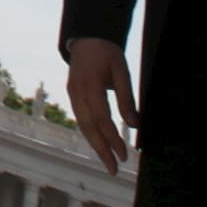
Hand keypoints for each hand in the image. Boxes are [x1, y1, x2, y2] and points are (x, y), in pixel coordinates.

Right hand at [64, 36, 138, 172]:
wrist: (87, 37)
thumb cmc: (107, 53)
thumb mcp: (122, 71)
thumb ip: (127, 98)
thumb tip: (134, 125)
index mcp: (91, 85)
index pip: (102, 119)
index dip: (113, 139)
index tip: (124, 155)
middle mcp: (77, 92)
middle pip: (88, 127)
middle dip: (101, 150)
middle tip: (114, 169)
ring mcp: (72, 94)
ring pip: (82, 125)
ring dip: (95, 145)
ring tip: (108, 161)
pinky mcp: (72, 95)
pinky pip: (81, 118)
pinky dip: (90, 133)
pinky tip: (98, 143)